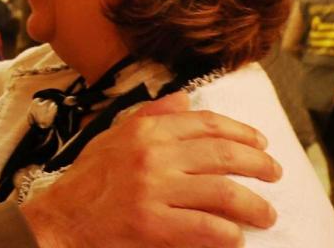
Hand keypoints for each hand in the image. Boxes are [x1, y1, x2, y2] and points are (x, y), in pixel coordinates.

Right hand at [20, 92, 280, 247]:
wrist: (59, 221)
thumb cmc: (87, 182)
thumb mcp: (112, 137)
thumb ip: (150, 117)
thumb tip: (183, 100)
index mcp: (145, 131)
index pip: (206, 124)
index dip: (241, 133)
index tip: (261, 144)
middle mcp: (152, 155)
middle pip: (223, 155)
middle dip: (258, 165)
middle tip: (275, 175)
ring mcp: (153, 190)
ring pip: (223, 192)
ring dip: (253, 205)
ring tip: (266, 214)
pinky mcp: (153, 224)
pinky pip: (206, 228)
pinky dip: (228, 234)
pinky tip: (236, 238)